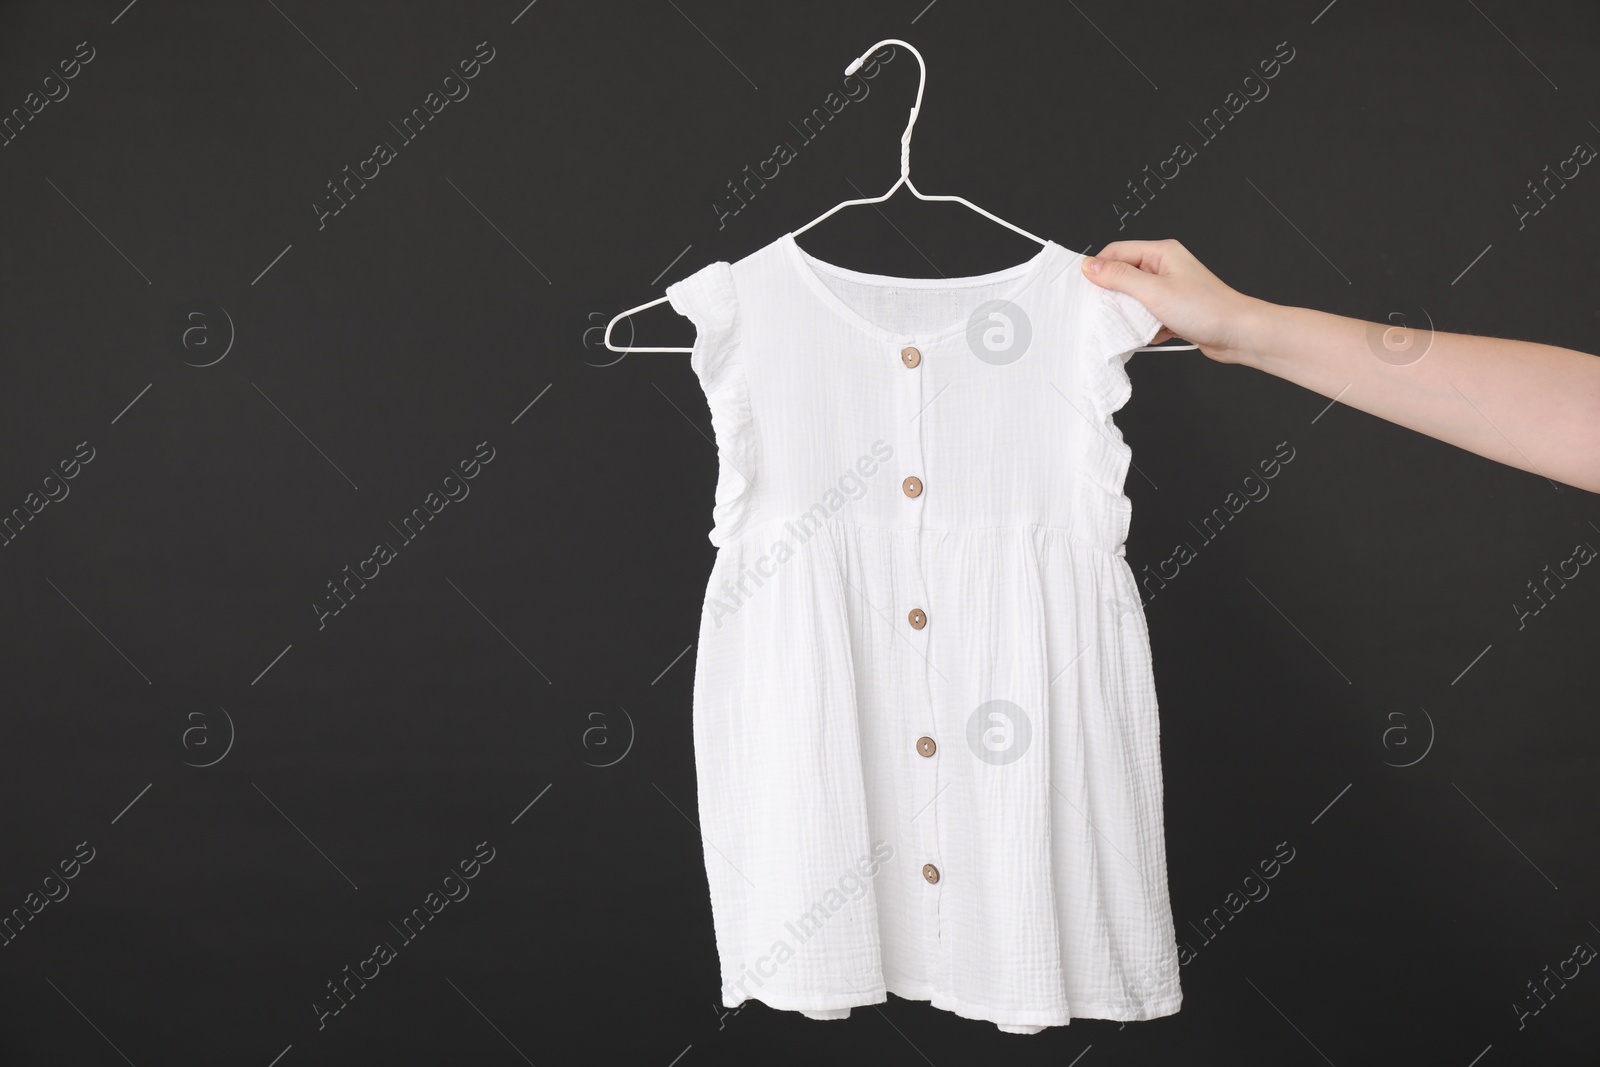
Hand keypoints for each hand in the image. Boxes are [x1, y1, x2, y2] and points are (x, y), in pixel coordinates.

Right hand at [1080, 238, 1265, 364]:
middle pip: (1123, 275)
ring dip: (1131, 314)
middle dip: (1114, 295)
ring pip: (1133, 298)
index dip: (1099, 269)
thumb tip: (1091, 267)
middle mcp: (1165, 267)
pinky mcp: (1173, 309)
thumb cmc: (1206, 309)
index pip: (1117, 252)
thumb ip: (1120, 277)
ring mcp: (1169, 288)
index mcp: (1161, 253)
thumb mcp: (1154, 291)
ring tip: (1138, 323)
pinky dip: (1145, 326)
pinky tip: (1154, 333)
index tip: (1083, 288)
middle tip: (1108, 310)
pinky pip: (1146, 315)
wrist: (1238, 333)